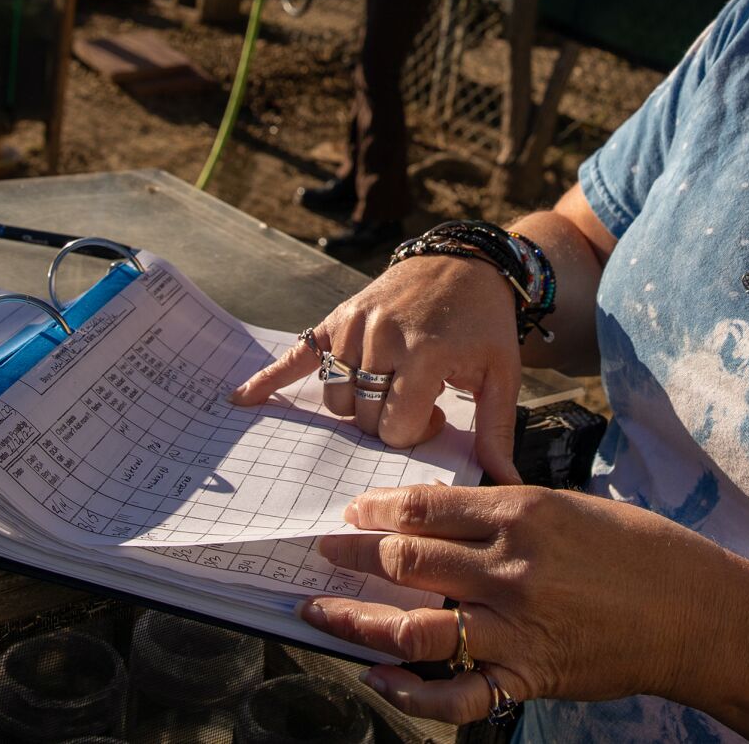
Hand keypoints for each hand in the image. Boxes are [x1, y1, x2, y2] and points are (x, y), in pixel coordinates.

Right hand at [229, 255, 526, 482]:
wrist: (466, 263)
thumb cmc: (485, 324)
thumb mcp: (501, 375)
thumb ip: (495, 430)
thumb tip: (507, 485)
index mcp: (425, 355)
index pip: (394, 429)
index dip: (414, 435)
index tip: (435, 415)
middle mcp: (384, 338)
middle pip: (362, 417)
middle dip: (384, 423)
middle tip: (414, 401)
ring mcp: (356, 326)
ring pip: (335, 398)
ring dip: (354, 406)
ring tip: (387, 388)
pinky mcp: (338, 318)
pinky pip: (299, 354)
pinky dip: (270, 377)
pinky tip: (242, 398)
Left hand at [302, 485, 722, 723]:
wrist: (695, 613)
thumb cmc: (640, 552)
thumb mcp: (572, 506)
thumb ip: (508, 512)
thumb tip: (445, 515)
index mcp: (522, 514)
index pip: (426, 506)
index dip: (378, 508)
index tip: (353, 511)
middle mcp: (509, 569)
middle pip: (407, 559)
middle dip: (353, 555)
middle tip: (320, 551)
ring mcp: (515, 628)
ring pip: (413, 625)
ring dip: (357, 618)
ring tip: (321, 610)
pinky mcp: (527, 676)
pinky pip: (454, 693)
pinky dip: (409, 691)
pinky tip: (376, 676)